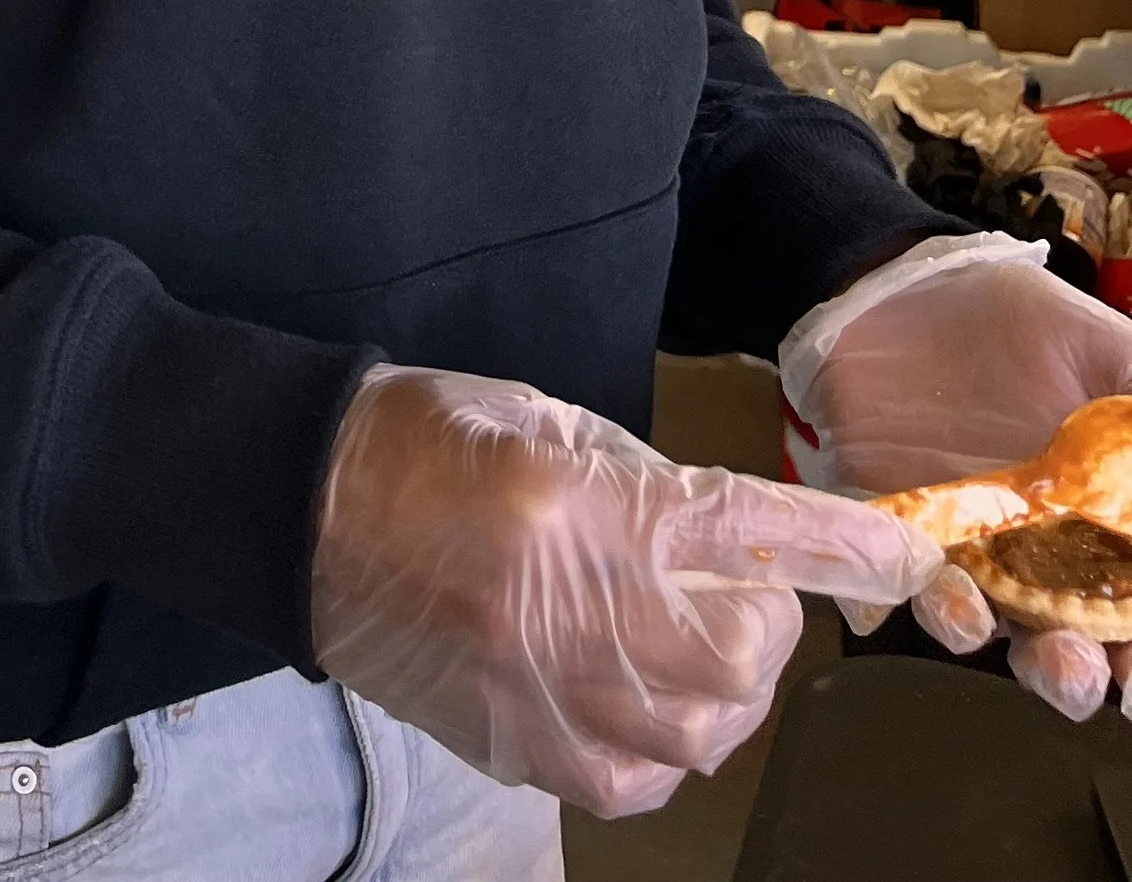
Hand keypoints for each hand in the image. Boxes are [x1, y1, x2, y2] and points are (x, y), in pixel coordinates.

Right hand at [310, 364, 934, 817]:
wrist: (300, 507)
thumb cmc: (419, 439)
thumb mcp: (542, 416)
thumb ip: (643, 479)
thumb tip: (728, 534)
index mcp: (575, 504)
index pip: (741, 533)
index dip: (834, 549)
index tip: (897, 557)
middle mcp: (567, 609)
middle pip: (737, 654)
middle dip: (761, 620)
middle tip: (730, 585)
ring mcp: (538, 693)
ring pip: (700, 732)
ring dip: (721, 687)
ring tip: (683, 639)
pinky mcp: (511, 746)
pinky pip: (635, 783)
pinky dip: (662, 745)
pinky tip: (635, 696)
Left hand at [781, 230, 1131, 721]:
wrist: (910, 281)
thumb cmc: (1022, 323)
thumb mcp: (1105, 355)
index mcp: (1094, 529)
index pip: (1123, 616)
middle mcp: (1027, 557)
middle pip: (1053, 643)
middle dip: (1065, 671)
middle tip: (1075, 672)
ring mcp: (952, 546)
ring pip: (964, 618)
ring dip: (968, 629)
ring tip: (968, 617)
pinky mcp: (880, 522)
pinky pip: (872, 573)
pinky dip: (873, 592)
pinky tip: (883, 590)